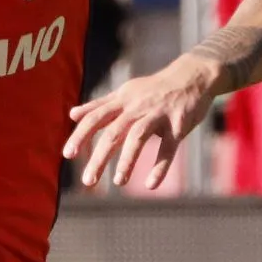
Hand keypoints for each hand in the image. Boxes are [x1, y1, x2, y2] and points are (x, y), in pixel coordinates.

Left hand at [62, 54, 224, 188]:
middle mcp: (137, 107)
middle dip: (99, 157)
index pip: (95, 117)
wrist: (193, 76)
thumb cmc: (154, 88)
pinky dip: (160, 167)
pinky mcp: (179, 125)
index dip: (81, 135)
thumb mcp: (125, 93)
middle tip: (88, 181)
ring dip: (127, 160)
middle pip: (113, 131)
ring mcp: (158, 115)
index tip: (67, 154)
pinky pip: (168, 148)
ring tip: (118, 182)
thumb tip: (71, 114)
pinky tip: (150, 185)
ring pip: (138, 136)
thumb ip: (99, 105)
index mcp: (122, 100)